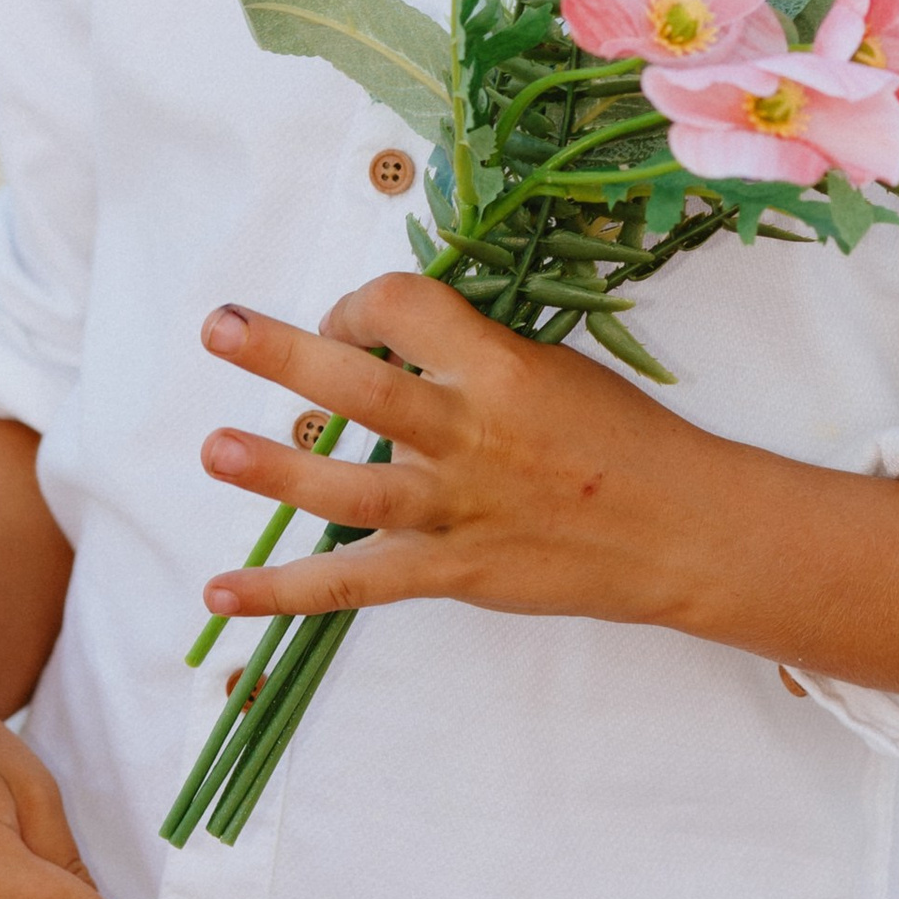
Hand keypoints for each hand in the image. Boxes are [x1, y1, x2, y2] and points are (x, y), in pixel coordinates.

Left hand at [196, 274, 710, 634]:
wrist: (682, 530)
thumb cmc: (621, 438)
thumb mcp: (554, 368)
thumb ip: (471, 355)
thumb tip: (386, 334)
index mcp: (501, 368)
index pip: (403, 306)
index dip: (358, 304)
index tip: (351, 323)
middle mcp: (471, 435)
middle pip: (361, 387)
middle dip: (283, 355)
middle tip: (218, 330)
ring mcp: (457, 509)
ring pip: (352, 488)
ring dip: (277, 470)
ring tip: (215, 449)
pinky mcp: (453, 572)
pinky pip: (355, 585)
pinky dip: (284, 592)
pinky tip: (220, 594)